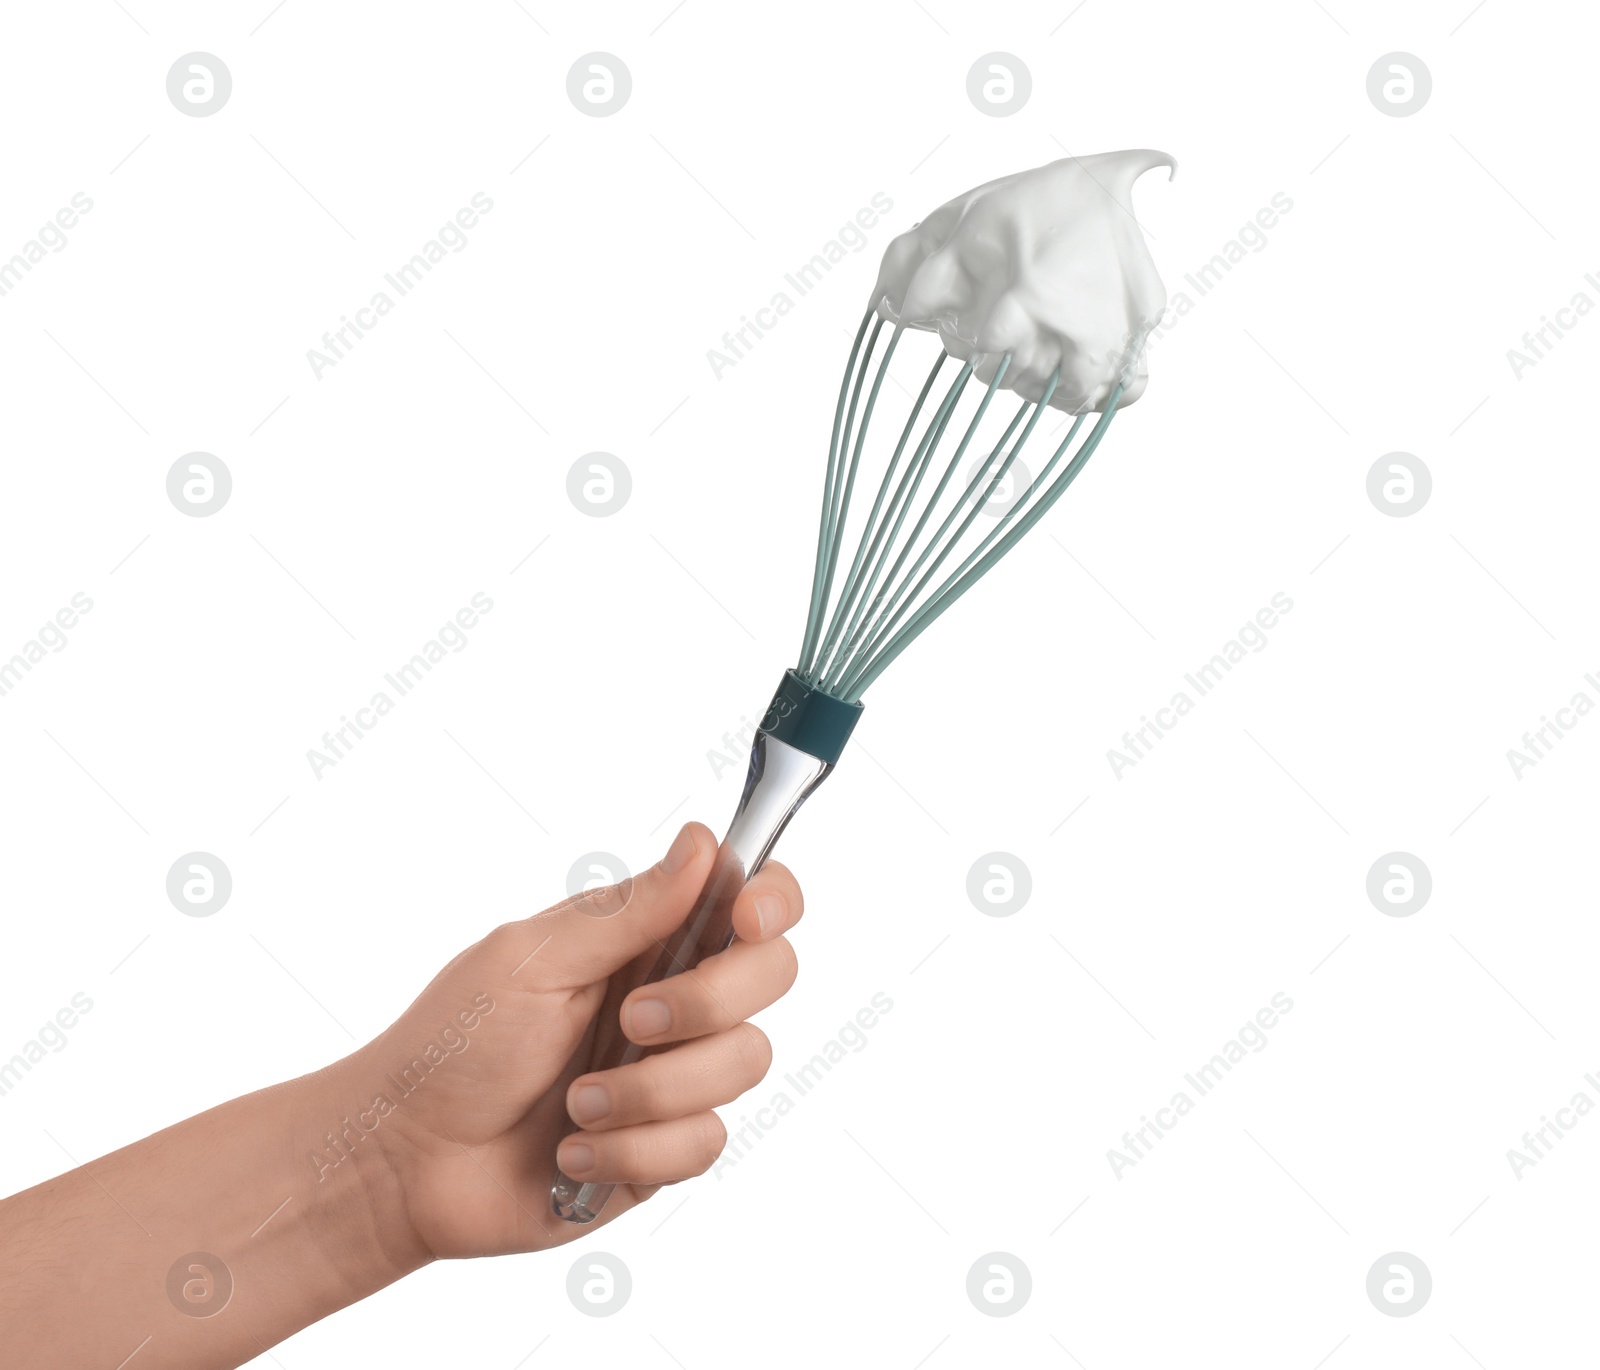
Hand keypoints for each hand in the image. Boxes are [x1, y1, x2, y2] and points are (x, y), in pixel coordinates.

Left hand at [354, 821, 803, 1257]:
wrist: (405, 1161)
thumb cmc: (452, 1044)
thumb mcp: (532, 960)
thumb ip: (629, 912)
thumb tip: (704, 843)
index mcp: (646, 940)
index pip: (751, 900)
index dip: (773, 899)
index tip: (747, 917)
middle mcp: (676, 1000)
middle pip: (771, 976)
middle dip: (710, 1000)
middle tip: (633, 1018)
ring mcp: (675, 1076)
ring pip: (744, 1063)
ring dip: (652, 1089)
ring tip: (577, 1103)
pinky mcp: (666, 1149)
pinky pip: (704, 1143)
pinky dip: (631, 1150)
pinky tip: (572, 1154)